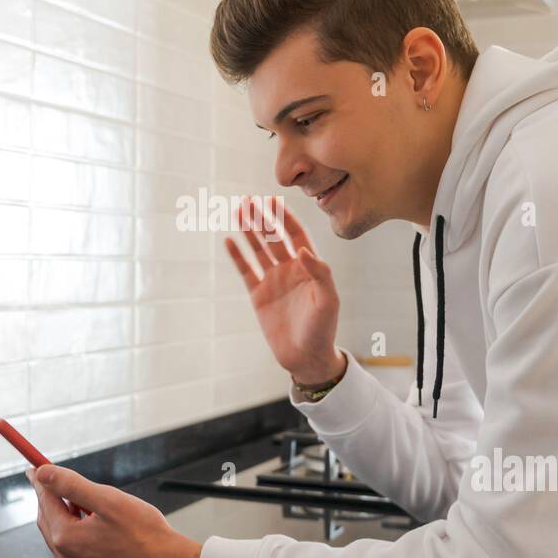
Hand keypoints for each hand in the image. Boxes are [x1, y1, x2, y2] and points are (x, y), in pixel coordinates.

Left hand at [25, 465, 201, 557]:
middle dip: (53, 499)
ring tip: (87, 505)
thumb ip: (71, 485)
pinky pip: (77, 554)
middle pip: (49, 521)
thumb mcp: (108, 500)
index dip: (41, 481)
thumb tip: (42, 474)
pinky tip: (98, 529)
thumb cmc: (145, 533)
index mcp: (66, 539)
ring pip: (63, 538)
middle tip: (58, 481)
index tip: (36, 467)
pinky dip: (80, 538)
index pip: (45, 501)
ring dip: (68, 518)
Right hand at [224, 196, 343, 385]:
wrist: (306, 357)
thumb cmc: (323, 330)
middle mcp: (290, 270)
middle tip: (249, 200)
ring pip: (258, 250)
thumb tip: (302, 250)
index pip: (296, 235)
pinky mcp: (259, 295)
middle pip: (274, 238)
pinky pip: (246, 271)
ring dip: (249, 231)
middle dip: (262, 219)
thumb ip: (320, 274)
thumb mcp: (328, 301)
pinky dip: (237, 256)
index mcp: (309, 268)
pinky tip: (229, 240)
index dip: (285, 218)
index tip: (274, 201)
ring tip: (237, 211)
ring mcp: (273, 281)